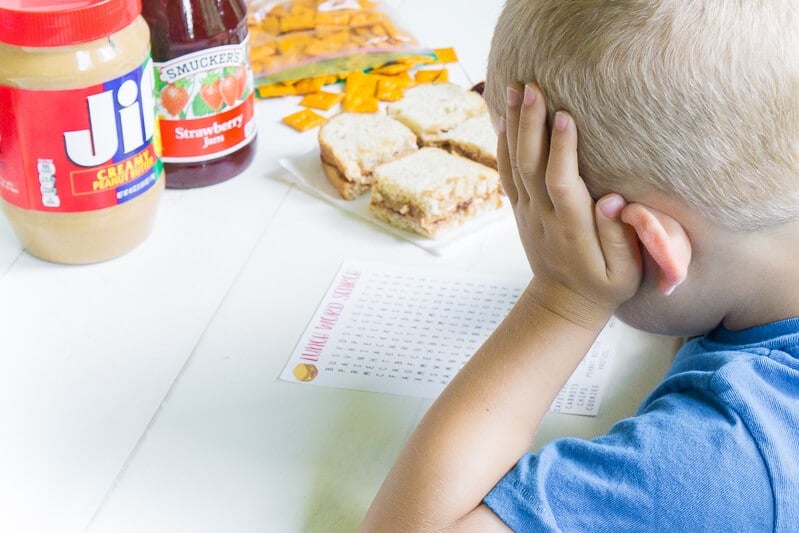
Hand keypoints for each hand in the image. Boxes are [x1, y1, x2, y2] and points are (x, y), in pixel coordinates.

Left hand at [500, 83, 641, 325]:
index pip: (561, 182)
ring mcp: (527, 212)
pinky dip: (503, 145)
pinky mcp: (520, 210)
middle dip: (530, 124)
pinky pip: (507, 173)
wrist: (562, 304)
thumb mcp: (623, 272)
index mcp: (571, 228)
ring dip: (513, 126)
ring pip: (514, 164)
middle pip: (530, 165)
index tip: (565, 113)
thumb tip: (611, 199)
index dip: (562, 148)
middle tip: (531, 86)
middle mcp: (543, 216)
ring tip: (512, 88)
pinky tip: (504, 119)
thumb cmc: (603, 286)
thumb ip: (618, 237)